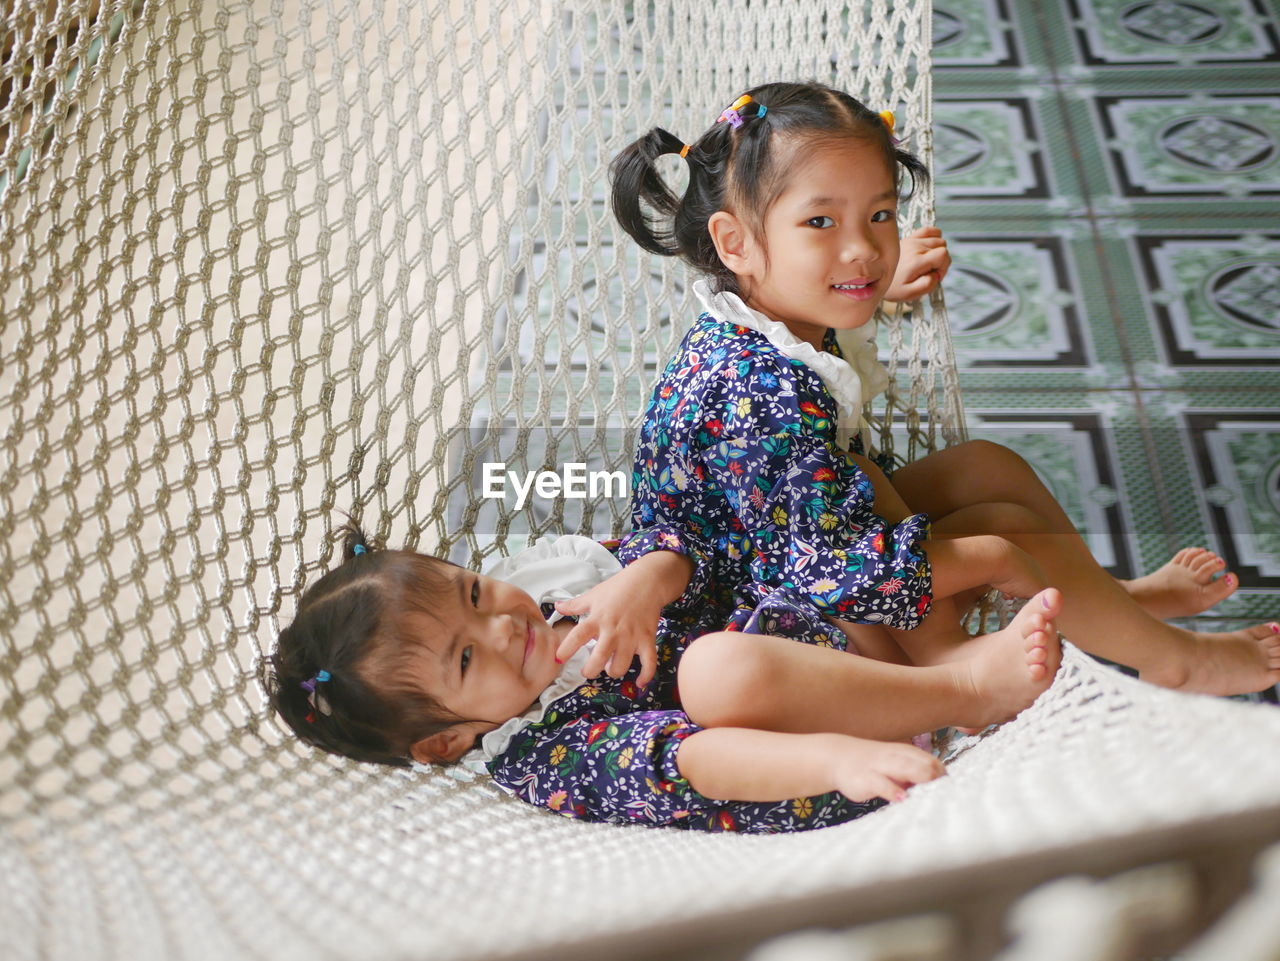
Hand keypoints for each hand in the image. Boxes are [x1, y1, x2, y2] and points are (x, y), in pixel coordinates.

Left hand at [554, 572, 663, 686]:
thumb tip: (557, 606)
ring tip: (610, 667)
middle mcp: (613, 630)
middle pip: (598, 658)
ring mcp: (631, 636)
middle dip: (591, 671)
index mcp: (597, 618)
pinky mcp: (647, 639)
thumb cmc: (619, 587)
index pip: (578, 636)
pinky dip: (645, 676)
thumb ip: (575, 604)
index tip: (559, 658)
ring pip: (620, 665)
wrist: (647, 581)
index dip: (567, 649)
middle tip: (588, 670)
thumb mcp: (594, 594)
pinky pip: (649, 663)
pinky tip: (639, 683)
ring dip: (613, 671)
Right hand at [828, 737, 944, 803]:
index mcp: (908, 753)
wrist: (838, 757)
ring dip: (922, 780)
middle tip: (945, 797)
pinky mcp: (867, 778)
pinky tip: (902, 798)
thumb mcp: (897, 766)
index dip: (944, 780)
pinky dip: (894, 790)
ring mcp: (881, 766)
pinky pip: (883, 783)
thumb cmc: (874, 765)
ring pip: (907, 768)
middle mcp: (898, 757)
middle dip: (938, 780)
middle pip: (926, 764)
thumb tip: (939, 793)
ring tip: (931, 794)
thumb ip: (916, 777)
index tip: (950, 795)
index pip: (935, 764)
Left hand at [885, 225, 949, 302]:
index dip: (944, 266)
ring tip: (928, 263)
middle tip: (930, 271)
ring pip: (938, 238)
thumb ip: (927, 285)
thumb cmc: (893, 287)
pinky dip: (934, 237)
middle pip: (942, 246)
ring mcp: (912, 240)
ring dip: (937, 251)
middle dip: (941, 261)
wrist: (876, 277)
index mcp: (916, 261)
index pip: (943, 254)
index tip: (935, 275)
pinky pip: (929, 230)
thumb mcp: (909, 294)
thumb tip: (936, 274)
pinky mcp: (909, 237)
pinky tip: (929, 249)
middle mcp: (915, 247)